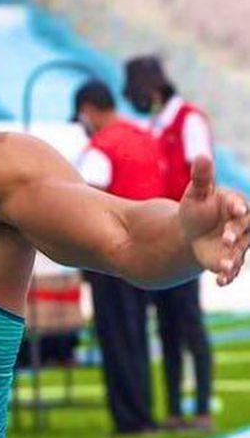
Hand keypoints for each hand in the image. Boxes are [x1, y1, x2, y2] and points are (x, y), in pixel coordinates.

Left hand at [180, 156, 249, 285]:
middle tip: (226, 239)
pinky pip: (233, 268)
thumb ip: (202, 177)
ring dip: (234, 259)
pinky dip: (228, 275)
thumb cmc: (197, 206)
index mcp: (235, 205)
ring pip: (241, 252)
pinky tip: (221, 281)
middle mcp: (242, 225)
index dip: (238, 208)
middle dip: (237, 234)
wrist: (193, 230)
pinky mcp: (231, 259)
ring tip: (224, 265)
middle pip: (244, 230)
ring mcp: (238, 244)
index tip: (237, 210)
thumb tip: (203, 155)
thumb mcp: (196, 192)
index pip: (240, 206)